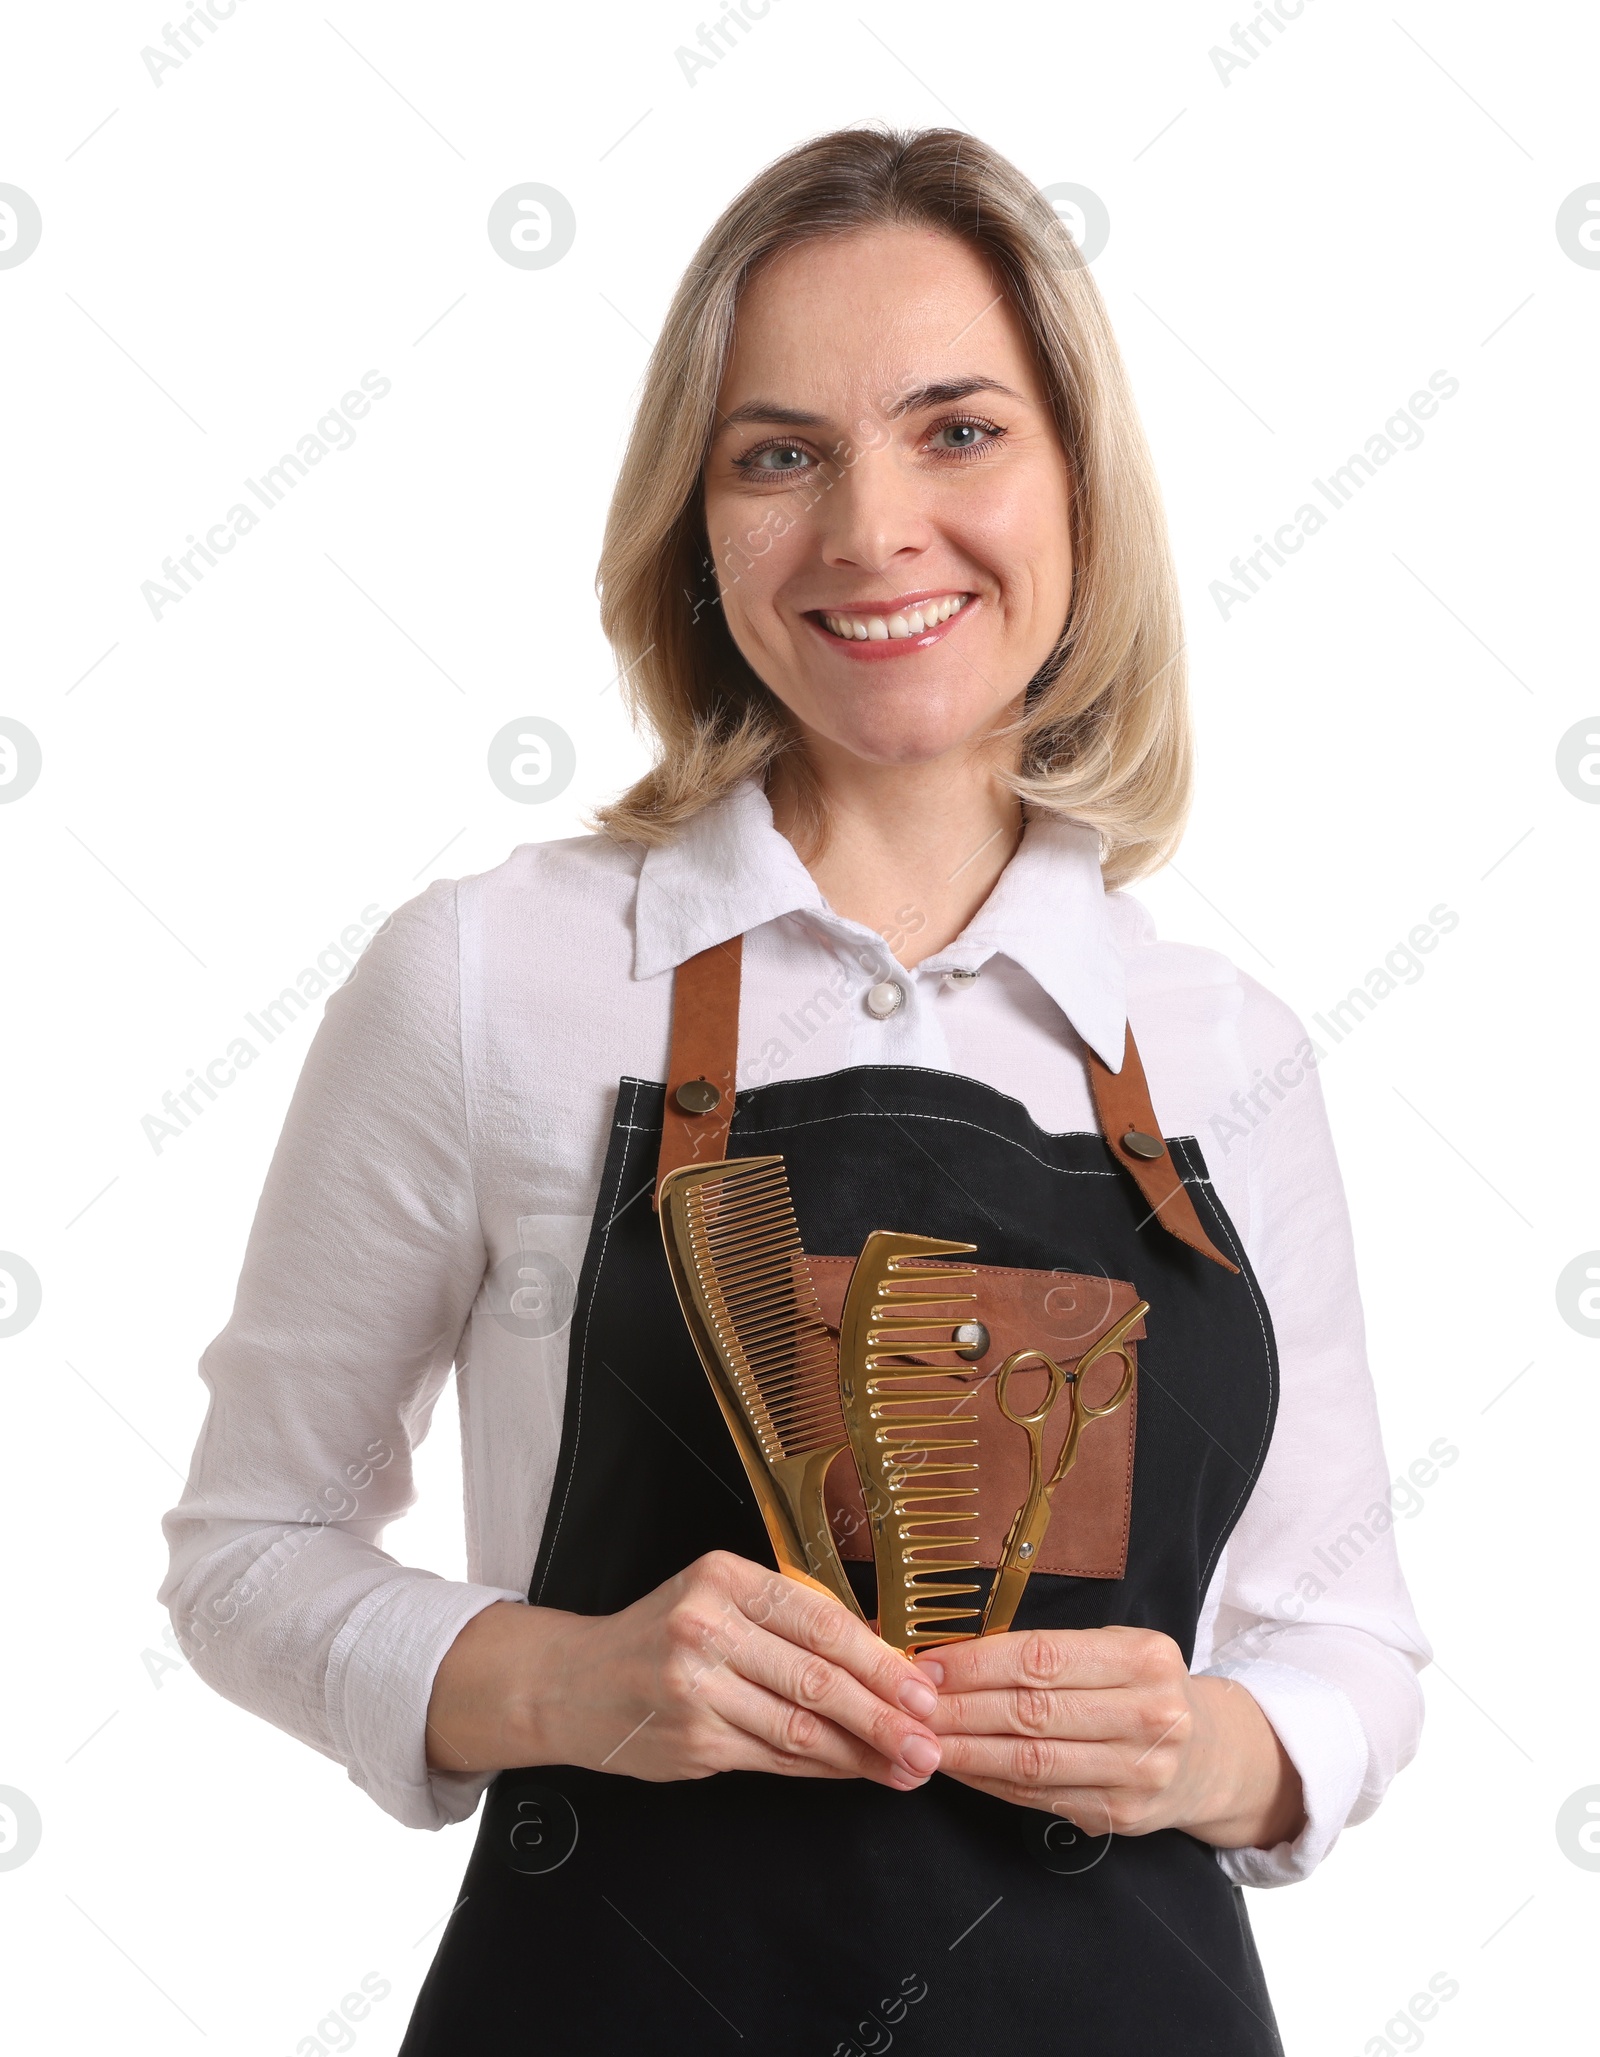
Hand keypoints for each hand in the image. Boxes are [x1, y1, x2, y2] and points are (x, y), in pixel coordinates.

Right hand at [425, 1552, 942, 1792]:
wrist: (572, 1682)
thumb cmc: (661, 1636)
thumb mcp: (720, 1599)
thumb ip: (793, 1619)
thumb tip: (886, 1656)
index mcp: (725, 1578)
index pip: (822, 1620)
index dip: (882, 1661)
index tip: (924, 1690)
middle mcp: (706, 1626)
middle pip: (817, 1678)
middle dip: (884, 1715)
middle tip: (929, 1741)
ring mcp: (694, 1688)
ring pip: (800, 1726)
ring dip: (862, 1753)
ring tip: (906, 1767)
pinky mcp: (691, 1741)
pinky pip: (773, 1757)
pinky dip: (820, 1767)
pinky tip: (853, 1771)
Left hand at [917, 1625, 1304, 1849]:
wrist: (1208, 1756)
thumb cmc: (1140, 1687)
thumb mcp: (1114, 1649)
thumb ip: (1050, 1651)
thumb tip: (953, 1656)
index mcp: (1144, 1657)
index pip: (1043, 1657)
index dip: (977, 1663)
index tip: (927, 1665)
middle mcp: (1151, 1715)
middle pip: (1032, 1713)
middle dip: (960, 1710)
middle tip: (909, 1707)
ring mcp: (1140, 1773)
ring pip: (1032, 1763)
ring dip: (965, 1752)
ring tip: (920, 1740)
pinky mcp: (1123, 1817)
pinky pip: (1040, 1796)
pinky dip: (990, 1782)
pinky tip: (958, 1767)